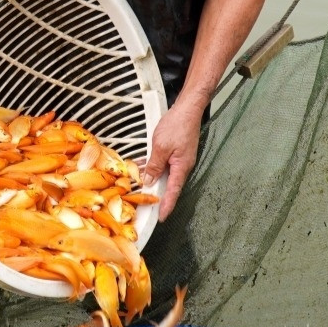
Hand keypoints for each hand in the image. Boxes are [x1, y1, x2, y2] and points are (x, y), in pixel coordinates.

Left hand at [142, 99, 204, 214]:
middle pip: (169, 185)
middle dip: (158, 195)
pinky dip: (153, 167)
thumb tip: (149, 180)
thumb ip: (154, 165)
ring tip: (139, 188)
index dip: (167, 205)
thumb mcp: (161, 147)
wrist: (187, 109)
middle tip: (146, 206)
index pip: (173, 191)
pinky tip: (141, 167)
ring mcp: (179, 159)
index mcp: (181, 167)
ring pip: (164, 174)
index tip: (161, 217)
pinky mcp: (175, 152)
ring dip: (153, 180)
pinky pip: (163, 164)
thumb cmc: (177, 125)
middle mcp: (182, 166)